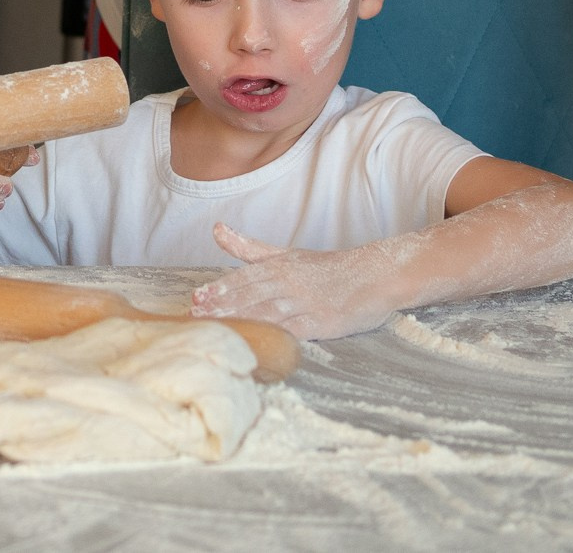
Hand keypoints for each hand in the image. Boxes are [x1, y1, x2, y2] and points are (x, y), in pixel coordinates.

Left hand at [190, 223, 398, 340]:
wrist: (376, 275)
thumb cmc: (329, 267)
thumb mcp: (287, 254)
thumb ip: (250, 248)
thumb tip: (216, 230)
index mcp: (279, 265)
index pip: (243, 278)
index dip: (219, 289)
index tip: (196, 299)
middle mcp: (289, 282)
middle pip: (250, 295)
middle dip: (222, 306)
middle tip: (196, 315)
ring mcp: (306, 302)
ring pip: (267, 312)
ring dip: (241, 319)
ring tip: (218, 328)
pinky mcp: (322, 322)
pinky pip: (294, 330)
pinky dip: (276, 335)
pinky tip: (259, 342)